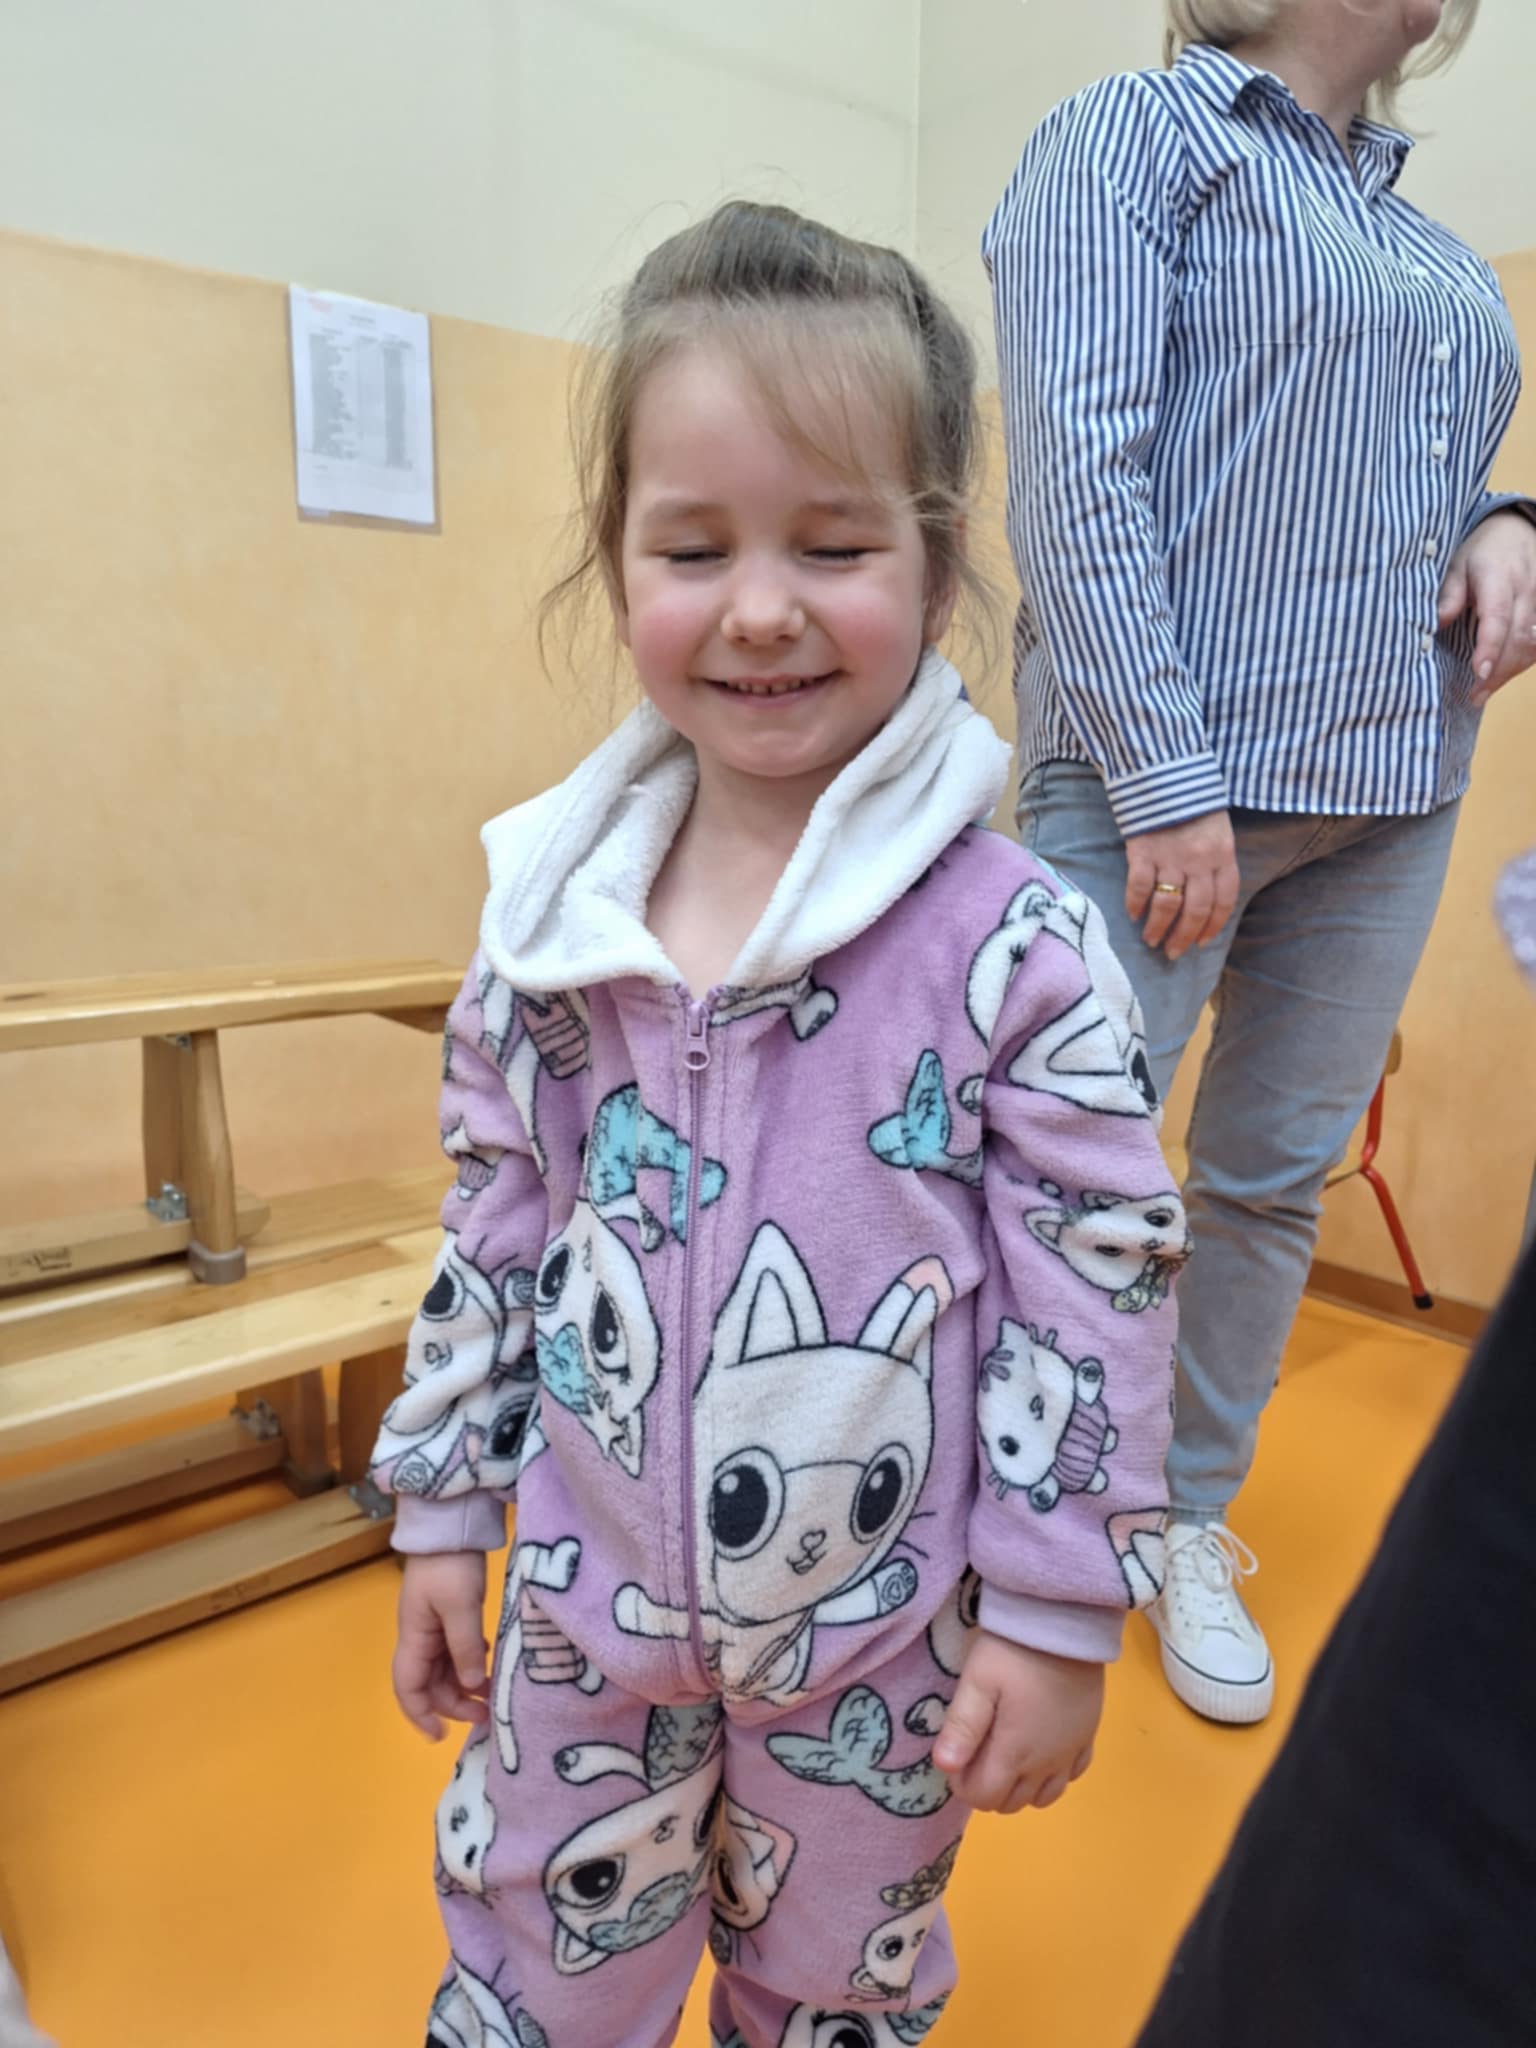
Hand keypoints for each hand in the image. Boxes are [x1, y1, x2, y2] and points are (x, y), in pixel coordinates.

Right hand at [393, 1550, 488, 1739]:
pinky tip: (488, 1659)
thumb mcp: (461, 1607)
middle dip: (453, 1703)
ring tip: (492, 1692)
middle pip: (429, 1683)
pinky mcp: (448, 1613)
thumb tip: (472, 1686)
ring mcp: (433, 1624)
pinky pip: (455, 1649)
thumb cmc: (450, 1565)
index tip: (441, 1736)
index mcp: (414, 1637)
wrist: (451, 1523)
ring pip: (444, 1668)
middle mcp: (419, 1636)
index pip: (408, 1688)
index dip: (420, 1715)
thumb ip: (465, 1648)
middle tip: (485, 1713)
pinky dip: (469, 1661)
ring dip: (464, 1684)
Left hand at [932, 1629, 1103, 1813]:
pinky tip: (1041, 1750)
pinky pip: (1072, 1776)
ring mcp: (1070, 1753)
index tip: (955, 1759)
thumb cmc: (1015, 1651)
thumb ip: (962, 1726)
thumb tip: (944, 1768)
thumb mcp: (978, 1681)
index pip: (984, 1797)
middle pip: (1012, 1803)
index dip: (963, 1786)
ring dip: (1020, 1787)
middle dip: (988, 1788)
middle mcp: (1045, 1764)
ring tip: (1005, 1754)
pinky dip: (1053, 1775)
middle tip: (976, 1753)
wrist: (1067, 1624)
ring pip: (1044, 1797)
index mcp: (1014, 1753)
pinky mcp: (1089, 1737)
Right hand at [1124, 809, 1237, 960]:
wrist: (1164, 770)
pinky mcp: (1143, 850)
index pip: (1223, 901)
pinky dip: (1136, 905)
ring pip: (1168, 904)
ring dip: (1158, 928)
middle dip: (1184, 937)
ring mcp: (1171, 856)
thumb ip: (1214, 861)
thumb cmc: (1192, 802)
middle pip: (1196, 910)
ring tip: (1151, 940)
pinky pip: (1140, 886)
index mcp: (1223, 855)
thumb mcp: (1217, 830)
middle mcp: (1200, 860)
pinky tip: (1133, 915)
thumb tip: (1204, 899)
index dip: (1212, 926)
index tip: (1201, 942)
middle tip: (1173, 952)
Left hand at [1438, 510, 1535, 706]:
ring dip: (1511, 672)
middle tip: (1475, 695)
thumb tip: (1436, 624)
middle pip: (1520, 637)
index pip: (1498, 618)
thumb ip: (1449, 594)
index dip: (1490, 648)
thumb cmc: (1480, 551)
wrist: (1517, 529)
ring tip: (1483, 692)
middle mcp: (1527, 589)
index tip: (1479, 673)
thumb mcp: (1456, 564)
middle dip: (1499, 670)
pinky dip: (1522, 662)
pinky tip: (1501, 676)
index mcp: (1500, 577)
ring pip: (1533, 643)